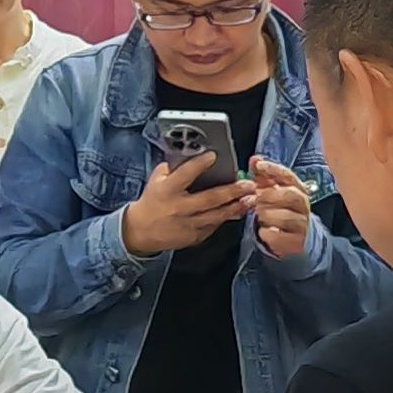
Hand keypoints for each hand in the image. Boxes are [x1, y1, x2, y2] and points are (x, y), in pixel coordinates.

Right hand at [121, 159, 252, 257]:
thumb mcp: (157, 180)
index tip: (214, 155)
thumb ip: (174, 168)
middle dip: (231, 191)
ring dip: (236, 207)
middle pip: (209, 199)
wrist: (141, 231)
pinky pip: (214, 226)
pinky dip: (227, 218)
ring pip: (216, 216)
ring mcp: (187, 225)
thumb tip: (193, 155)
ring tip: (251, 199)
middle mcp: (178, 208)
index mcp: (167, 190)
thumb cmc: (152, 201)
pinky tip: (238, 211)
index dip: (199, 164)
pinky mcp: (194, 237)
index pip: (185, 175)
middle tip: (248, 184)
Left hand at [245, 158, 313, 261]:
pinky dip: (267, 233)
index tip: (258, 166)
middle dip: (269, 195)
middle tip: (256, 199)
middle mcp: (303, 205)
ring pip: (285, 216)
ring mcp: (302, 224)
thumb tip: (255, 159)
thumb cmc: (284, 210)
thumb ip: (264, 177)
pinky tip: (264, 231)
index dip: (273, 169)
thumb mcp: (275, 192)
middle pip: (290, 195)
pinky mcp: (297, 242)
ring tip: (260, 216)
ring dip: (267, 215)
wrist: (300, 238)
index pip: (288, 175)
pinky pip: (278, 236)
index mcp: (298, 189)